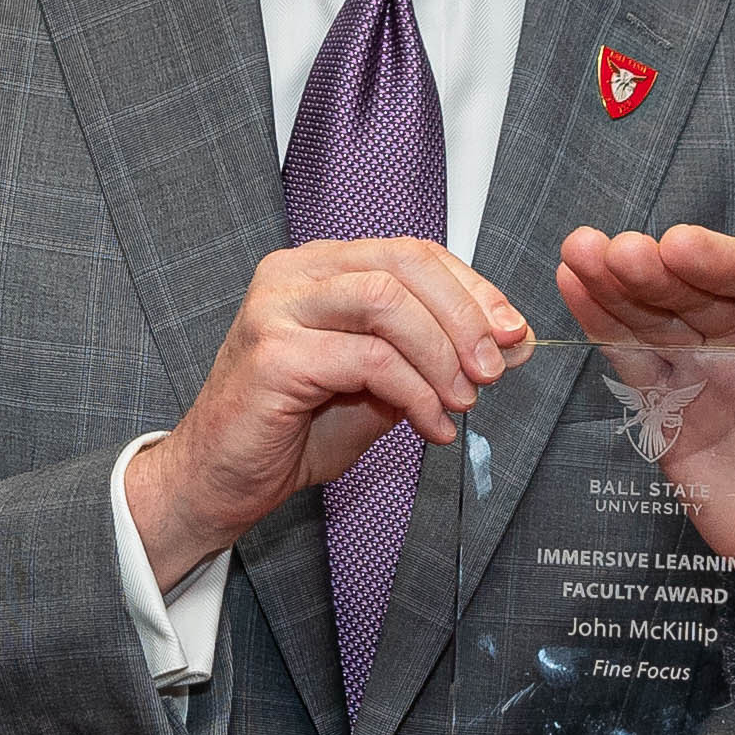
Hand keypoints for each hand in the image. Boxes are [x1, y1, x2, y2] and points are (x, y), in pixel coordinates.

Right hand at [126, 237, 533, 589]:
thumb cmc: (294, 431)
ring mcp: (277, 308)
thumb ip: (435, 358)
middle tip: (496, 368)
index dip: (473, 289)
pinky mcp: (273, 354)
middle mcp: (294, 273)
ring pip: (387, 300)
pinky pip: (368, 359)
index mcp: (320, 268)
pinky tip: (431, 425)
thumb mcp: (381, 387)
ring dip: (442, 352)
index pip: (412, 253)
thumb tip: (511, 343)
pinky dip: (415, 392)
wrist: (220, 481)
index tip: (514, 333)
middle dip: (465, 315)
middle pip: (404, 262)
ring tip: (464, 399)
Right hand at [557, 225, 734, 653]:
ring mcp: (711, 371)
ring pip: (658, 315)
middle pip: (697, 287)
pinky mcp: (676, 415)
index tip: (678, 246)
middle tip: (614, 251)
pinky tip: (576, 289)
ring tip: (579, 253)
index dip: (719, 259)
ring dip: (617, 283)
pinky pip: (637, 363)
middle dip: (654, 266)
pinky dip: (604, 327)